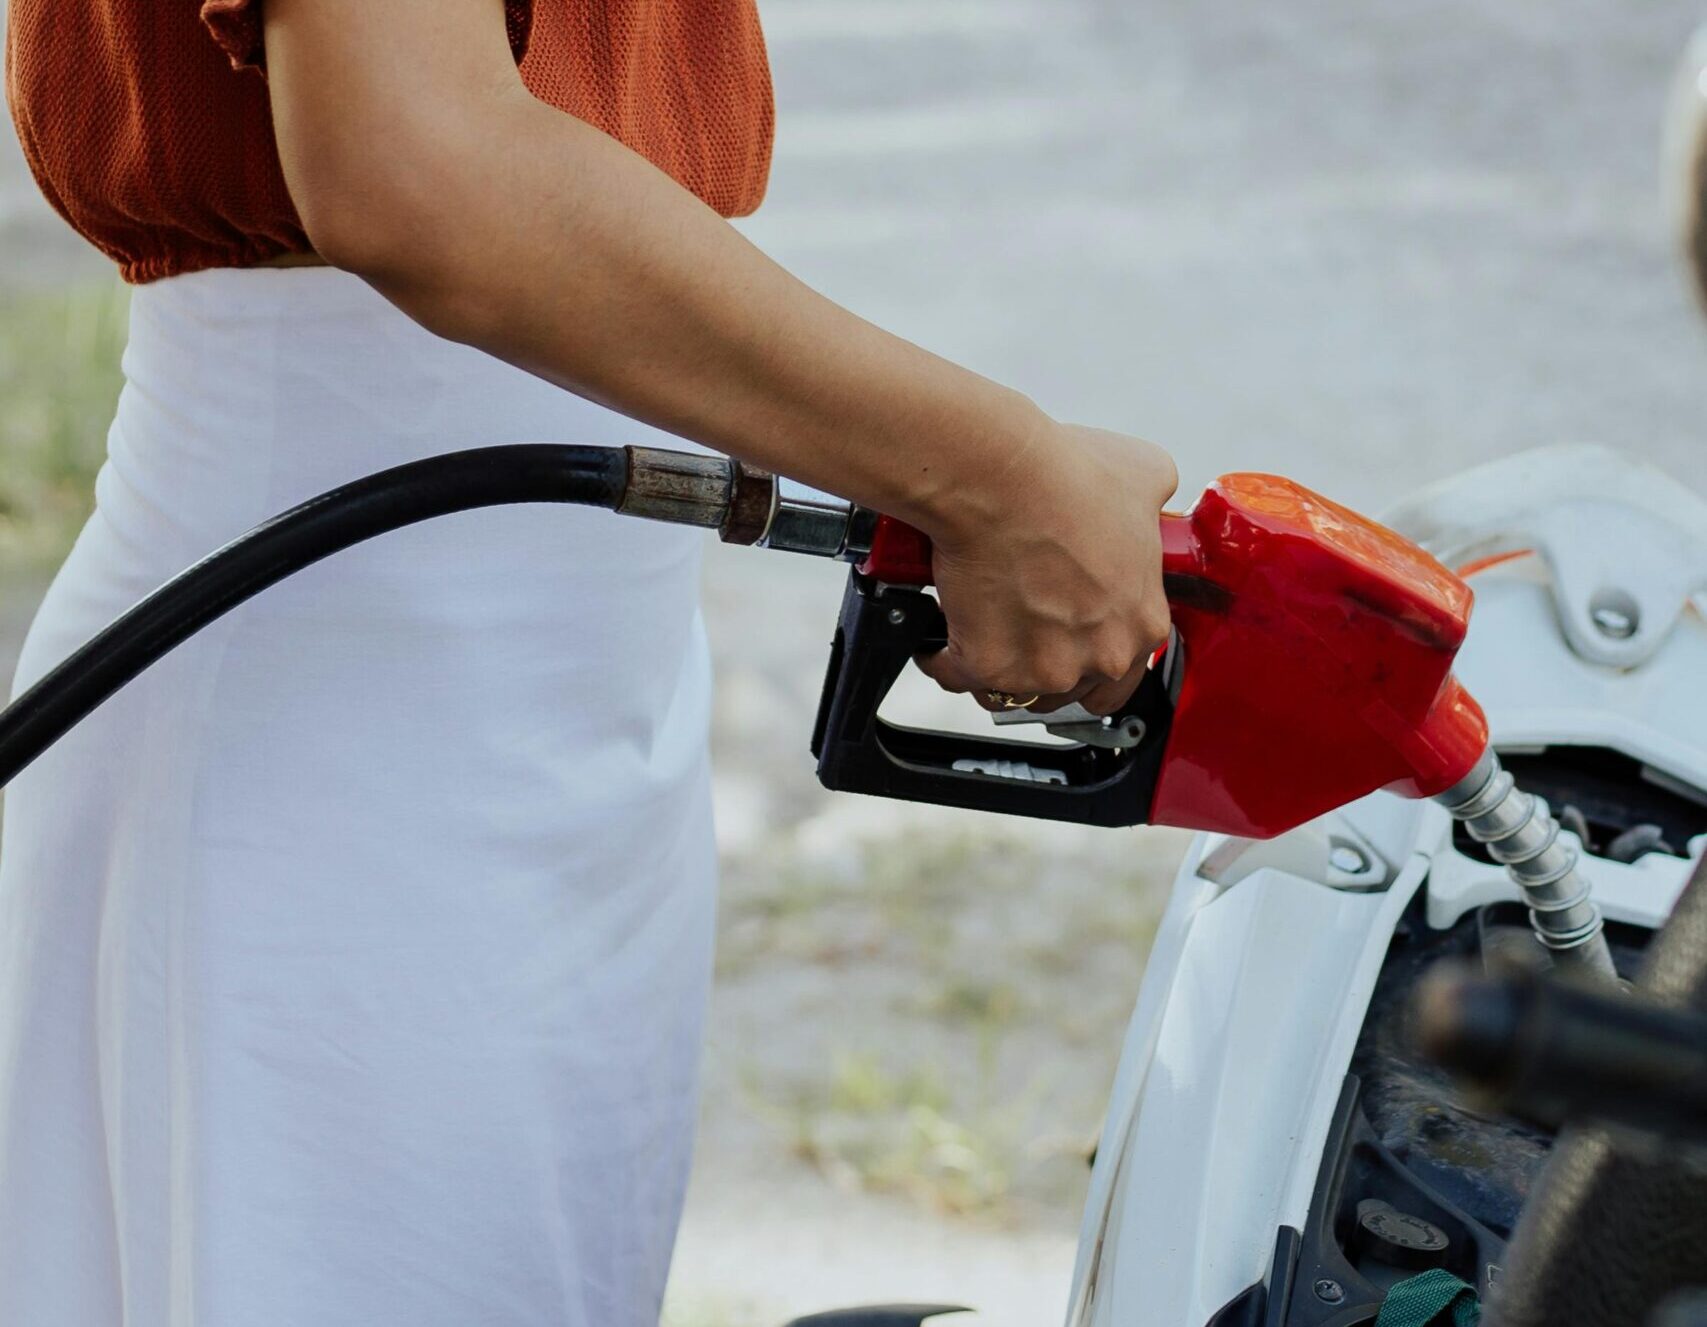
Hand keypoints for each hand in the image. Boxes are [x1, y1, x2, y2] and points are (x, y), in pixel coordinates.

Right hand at [914, 422, 1177, 715]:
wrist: (1001, 480)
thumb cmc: (1064, 477)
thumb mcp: (1144, 476)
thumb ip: (1151, 507)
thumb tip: (1145, 501)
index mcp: (1143, 622)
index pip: (1125, 673)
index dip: (1089, 653)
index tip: (1067, 637)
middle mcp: (1100, 656)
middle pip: (1069, 687)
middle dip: (1042, 664)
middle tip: (1021, 629)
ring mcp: (1045, 669)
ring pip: (1013, 689)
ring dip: (996, 667)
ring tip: (979, 627)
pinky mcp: (990, 667)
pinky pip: (957, 675)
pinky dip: (942, 657)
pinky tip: (940, 633)